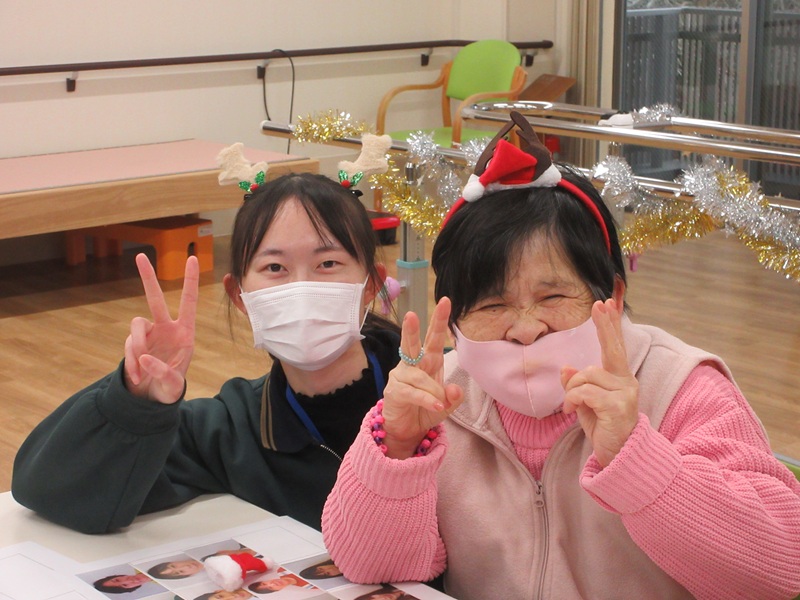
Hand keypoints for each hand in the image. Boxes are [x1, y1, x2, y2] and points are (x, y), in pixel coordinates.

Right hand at [123, 253, 198, 403]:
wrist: (153, 398)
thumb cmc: (170, 388)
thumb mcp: (172, 385)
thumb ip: (162, 372)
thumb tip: (144, 358)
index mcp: (185, 332)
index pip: (189, 302)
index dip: (190, 281)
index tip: (192, 258)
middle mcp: (166, 328)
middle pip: (154, 298)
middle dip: (147, 277)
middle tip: (140, 256)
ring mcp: (149, 334)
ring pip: (136, 327)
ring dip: (137, 348)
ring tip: (142, 372)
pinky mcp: (134, 343)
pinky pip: (129, 346)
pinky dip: (131, 362)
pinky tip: (138, 377)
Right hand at [381, 297, 463, 458]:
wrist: (407, 429)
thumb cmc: (426, 410)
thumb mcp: (447, 405)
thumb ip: (454, 398)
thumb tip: (453, 389)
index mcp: (429, 361)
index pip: (434, 337)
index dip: (439, 320)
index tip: (445, 300)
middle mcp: (413, 364)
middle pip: (413, 344)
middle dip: (412, 329)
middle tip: (411, 314)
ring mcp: (401, 376)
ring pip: (419, 377)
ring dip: (433, 391)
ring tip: (439, 403)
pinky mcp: (394, 390)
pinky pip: (414, 392)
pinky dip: (427, 399)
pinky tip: (436, 405)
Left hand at [561, 299, 638, 466]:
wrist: (619, 457)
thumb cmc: (603, 427)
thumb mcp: (585, 404)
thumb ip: (577, 385)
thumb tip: (566, 367)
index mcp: (620, 378)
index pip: (615, 347)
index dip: (610, 326)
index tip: (606, 304)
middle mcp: (626, 382)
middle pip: (612, 349)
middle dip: (605, 326)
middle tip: (600, 304)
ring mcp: (624, 393)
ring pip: (586, 374)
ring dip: (572, 390)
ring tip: (572, 407)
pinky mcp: (617, 406)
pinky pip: (584, 392)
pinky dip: (572, 400)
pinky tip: (572, 412)